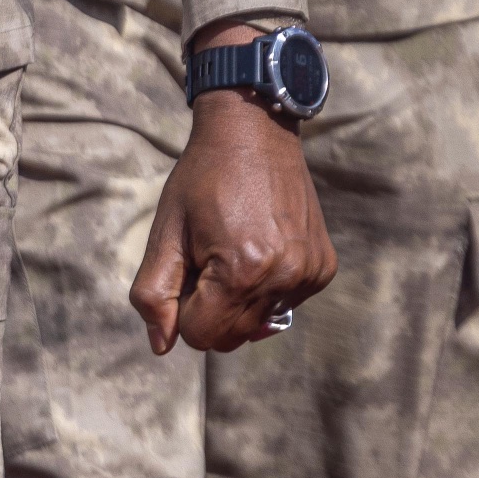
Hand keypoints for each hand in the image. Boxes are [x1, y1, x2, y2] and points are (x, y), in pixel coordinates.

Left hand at [128, 32, 336, 354]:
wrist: (255, 131)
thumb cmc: (202, 179)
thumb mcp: (166, 231)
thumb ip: (155, 293)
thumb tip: (160, 346)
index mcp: (240, 271)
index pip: (200, 336)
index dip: (182, 309)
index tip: (185, 268)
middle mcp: (283, 278)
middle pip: (232, 338)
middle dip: (209, 310)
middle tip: (206, 259)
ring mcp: (308, 274)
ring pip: (259, 325)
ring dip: (238, 301)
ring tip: (233, 250)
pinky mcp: (323, 268)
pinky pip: (286, 305)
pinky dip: (267, 289)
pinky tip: (260, 247)